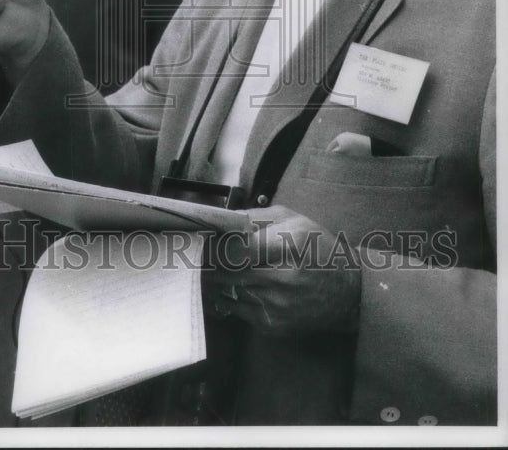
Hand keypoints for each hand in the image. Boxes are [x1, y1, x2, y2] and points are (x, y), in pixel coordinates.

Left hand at [204, 206, 360, 334]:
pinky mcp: (275, 324)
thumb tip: (223, 221)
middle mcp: (284, 277)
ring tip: (206, 268)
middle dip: (209, 262)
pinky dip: (228, 297)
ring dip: (216, 280)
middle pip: (229, 271)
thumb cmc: (318, 248)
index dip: (215, 245)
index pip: (238, 248)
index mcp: (289, 245)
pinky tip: (225, 286)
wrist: (348, 293)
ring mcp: (279, 305)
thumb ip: (256, 217)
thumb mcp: (294, 220)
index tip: (201, 240)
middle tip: (194, 255)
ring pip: (230, 290)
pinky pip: (238, 310)